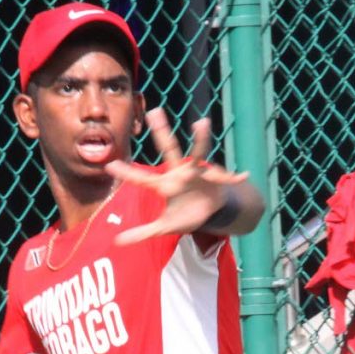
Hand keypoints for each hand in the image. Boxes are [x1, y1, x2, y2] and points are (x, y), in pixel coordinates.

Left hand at [105, 108, 248, 244]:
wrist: (209, 211)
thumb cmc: (184, 214)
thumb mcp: (163, 227)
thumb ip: (141, 233)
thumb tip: (117, 242)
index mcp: (164, 185)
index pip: (142, 179)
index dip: (128, 173)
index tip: (110, 166)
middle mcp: (179, 173)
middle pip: (169, 149)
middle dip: (162, 132)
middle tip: (153, 111)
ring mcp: (198, 172)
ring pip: (198, 153)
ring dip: (201, 139)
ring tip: (202, 123)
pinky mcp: (216, 178)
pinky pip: (227, 178)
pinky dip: (235, 177)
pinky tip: (244, 175)